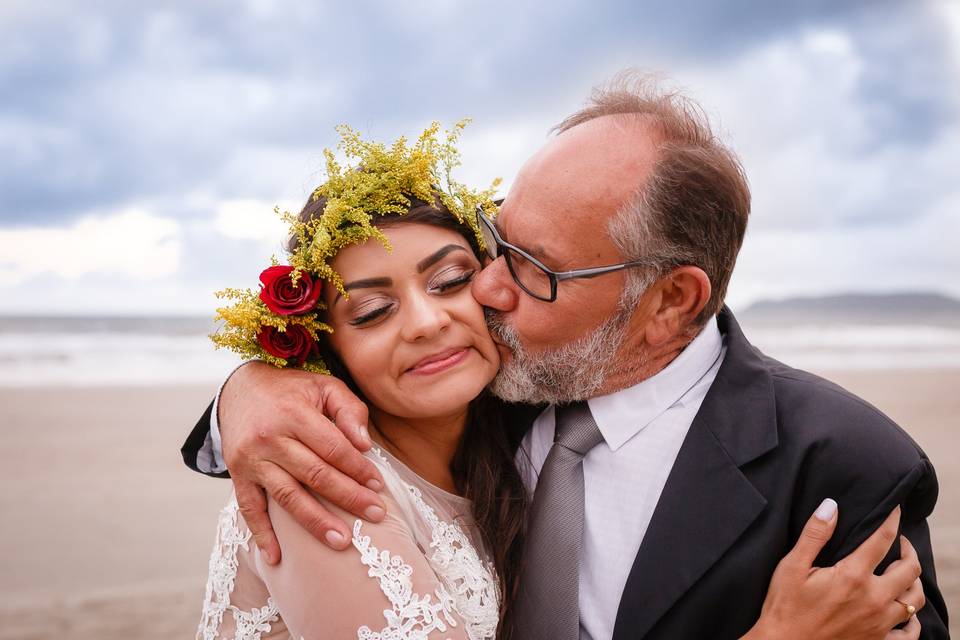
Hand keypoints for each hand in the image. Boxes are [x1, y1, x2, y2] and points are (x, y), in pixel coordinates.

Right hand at [220, 361, 385, 562]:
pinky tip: (277, 556)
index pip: (333, 448)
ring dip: (316, 522)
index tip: (379, 486)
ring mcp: (251, 460)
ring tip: (342, 543)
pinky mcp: (238, 474)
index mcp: (294, 414)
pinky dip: (262, 534)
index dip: (358, 468)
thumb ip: (349, 410)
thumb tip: (365, 445)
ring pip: (288, 497)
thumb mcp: (324, 386)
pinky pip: (249, 508)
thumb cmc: (292, 390)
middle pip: (315, 475)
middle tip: (376, 516)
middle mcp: (270, 438)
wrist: (239, 389)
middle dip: (348, 498)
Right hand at [745, 499, 924, 639]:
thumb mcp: (792, 566)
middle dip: (908, 550)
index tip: (895, 509)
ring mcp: (879, 624)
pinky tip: (905, 611)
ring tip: (903, 572)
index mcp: (853, 576)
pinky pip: (909, 634)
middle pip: (909, 569)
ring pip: (914, 600)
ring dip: (912, 581)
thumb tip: (831, 506)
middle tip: (900, 543)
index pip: (883, 540)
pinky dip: (912, 620)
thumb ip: (815, 534)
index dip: (892, 520)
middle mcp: (873, 600)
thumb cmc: (785, 607)